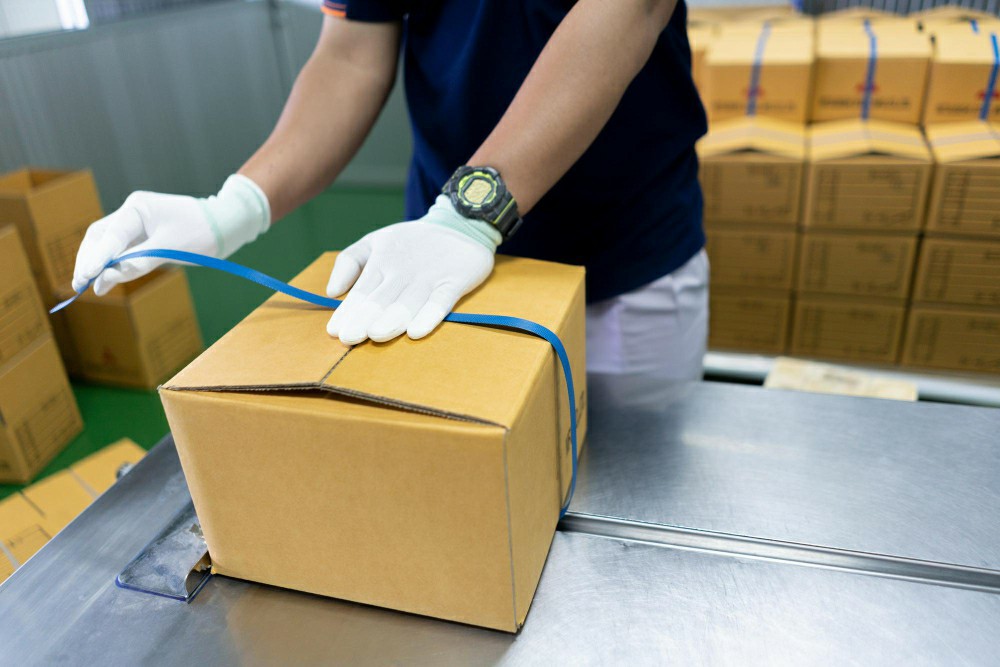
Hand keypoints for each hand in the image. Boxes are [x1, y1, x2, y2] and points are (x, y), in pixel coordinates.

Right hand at [72, 174, 269, 295]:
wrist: (226, 223)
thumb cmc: (201, 233)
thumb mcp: (168, 250)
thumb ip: (135, 264)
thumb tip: (103, 281)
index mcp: (138, 208)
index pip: (109, 235)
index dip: (96, 259)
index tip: (84, 279)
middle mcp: (133, 211)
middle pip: (99, 236)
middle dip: (88, 260)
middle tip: (79, 285)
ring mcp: (137, 221)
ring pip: (107, 241)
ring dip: (96, 262)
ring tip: (85, 285)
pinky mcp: (143, 232)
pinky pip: (120, 247)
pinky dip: (112, 262)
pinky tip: (104, 278)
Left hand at [326, 195, 500, 344]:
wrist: (459, 225)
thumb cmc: (410, 241)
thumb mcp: (375, 241)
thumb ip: (349, 262)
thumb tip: (331, 292)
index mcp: (382, 261)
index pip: (361, 290)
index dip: (348, 311)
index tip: (335, 332)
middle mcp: (403, 270)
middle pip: (382, 298)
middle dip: (365, 318)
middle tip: (350, 338)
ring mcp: (429, 277)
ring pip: (408, 302)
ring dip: (392, 319)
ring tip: (377, 335)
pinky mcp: (454, 282)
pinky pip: (441, 301)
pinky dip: (429, 316)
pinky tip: (416, 331)